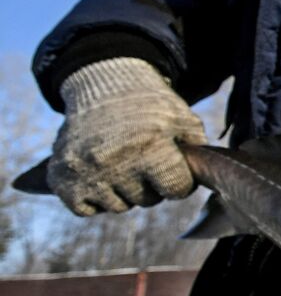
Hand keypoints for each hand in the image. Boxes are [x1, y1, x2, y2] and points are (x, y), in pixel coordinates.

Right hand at [47, 57, 206, 215]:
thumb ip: (197, 152)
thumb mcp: (183, 119)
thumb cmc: (150, 105)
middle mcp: (115, 161)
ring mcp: (85, 171)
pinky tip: (101, 174)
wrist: (104, 85)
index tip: (174, 169)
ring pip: (118, 207)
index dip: (180, 181)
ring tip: (123, 163)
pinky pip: (87, 210)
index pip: (176, 190)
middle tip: (144, 159)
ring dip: (124, 191)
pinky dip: (95, 198)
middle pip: (148, 200)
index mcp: (149, 145)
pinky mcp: (62, 179)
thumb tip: (203, 179)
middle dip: (152, 184)